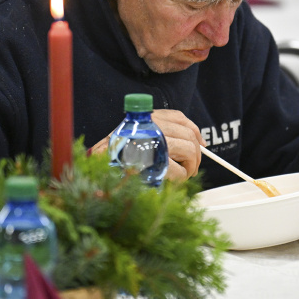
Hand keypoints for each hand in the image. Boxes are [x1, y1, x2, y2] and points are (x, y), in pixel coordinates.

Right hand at [89, 109, 204, 180]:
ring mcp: (155, 143)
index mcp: (149, 118)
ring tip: (183, 175)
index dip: (195, 132)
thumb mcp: (138, 135)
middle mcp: (153, 126)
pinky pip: (180, 171)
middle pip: (189, 136)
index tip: (200, 144)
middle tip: (190, 167)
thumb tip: (197, 142)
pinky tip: (171, 180)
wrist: (98, 168)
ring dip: (190, 167)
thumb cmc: (117, 156)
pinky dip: (180, 178)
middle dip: (195, 155)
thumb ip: (162, 132)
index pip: (180, 118)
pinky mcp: (155, 163)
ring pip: (189, 152)